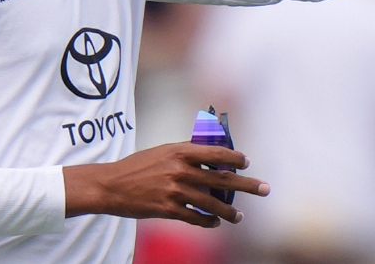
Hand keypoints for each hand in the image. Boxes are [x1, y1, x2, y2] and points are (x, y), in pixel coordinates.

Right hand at [64, 142, 268, 227]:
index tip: (245, 162)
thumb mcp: (162, 152)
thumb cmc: (137, 167)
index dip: (234, 158)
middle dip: (247, 184)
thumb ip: (185, 154)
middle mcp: (180, 170)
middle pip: (222, 179)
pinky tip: (215, 223)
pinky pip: (196, 218)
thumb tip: (211, 157)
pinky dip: (208, 222)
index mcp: (180, 151)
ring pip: (212, 203)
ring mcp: (175, 191)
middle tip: (264, 189)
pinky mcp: (168, 209)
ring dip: (229, 211)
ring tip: (239, 216)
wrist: (111, 185)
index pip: (216, 153)